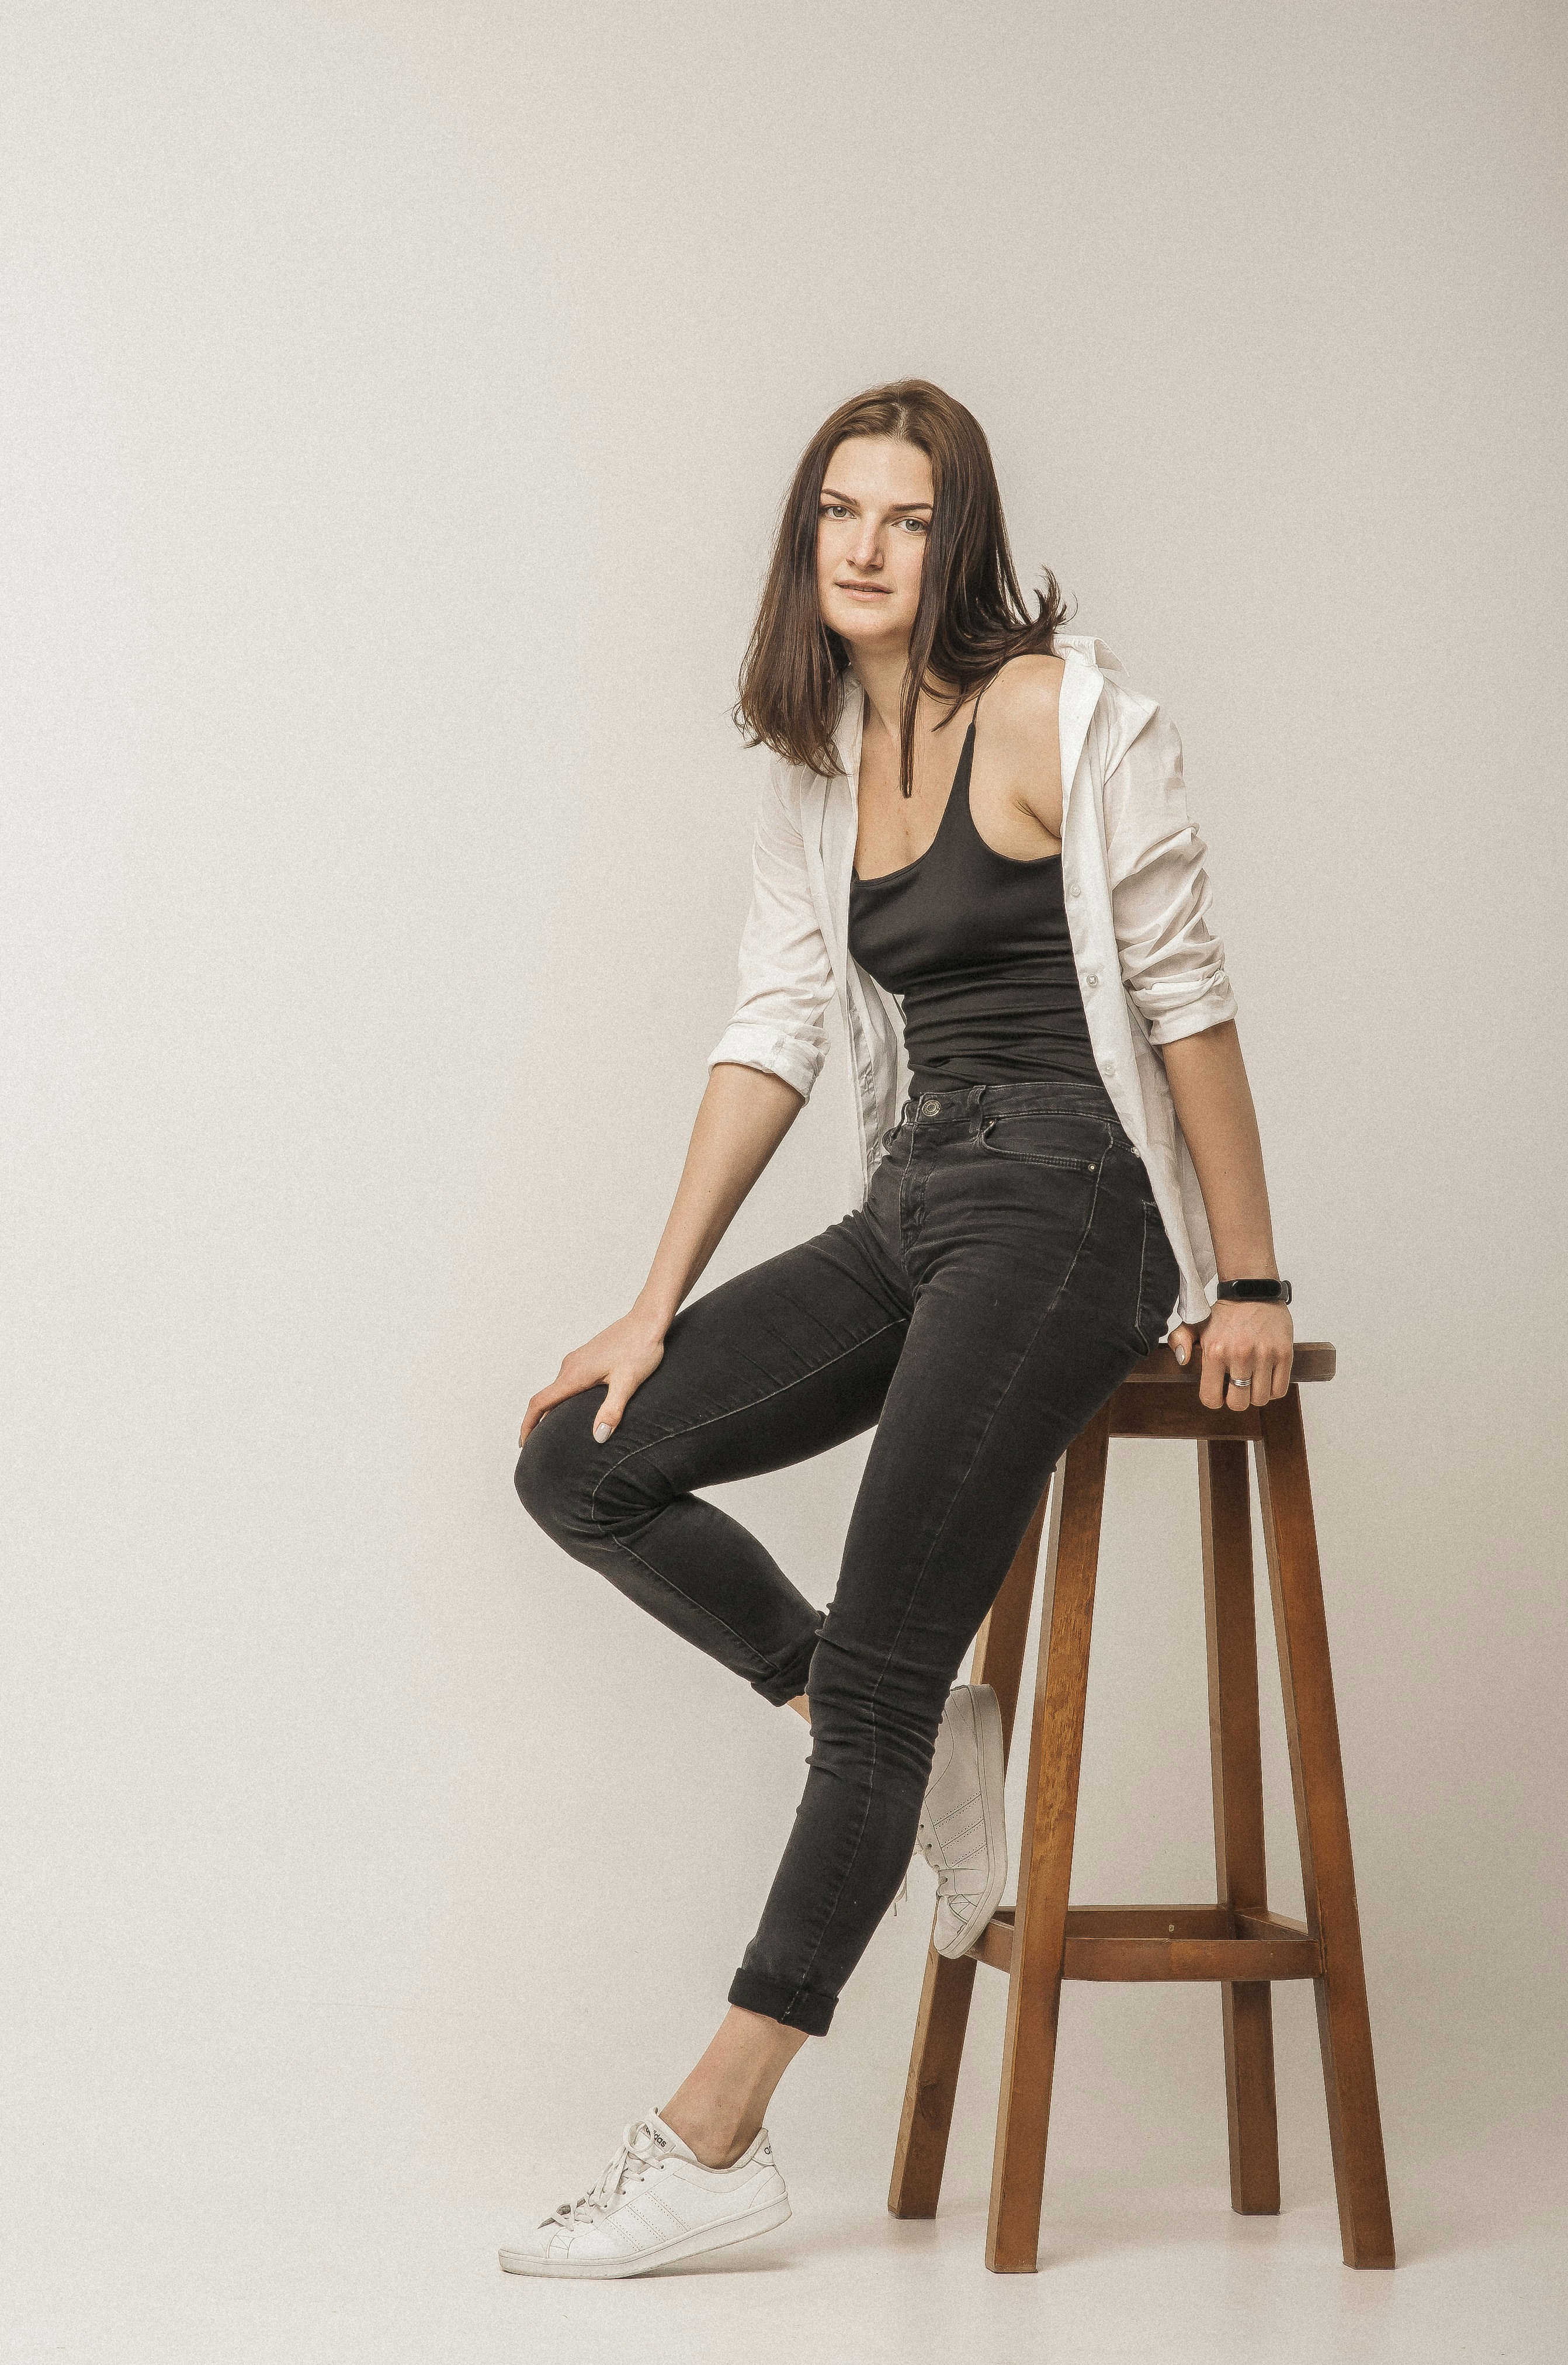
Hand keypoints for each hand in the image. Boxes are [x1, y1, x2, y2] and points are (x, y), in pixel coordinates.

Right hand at [519, 1307, 668, 1448]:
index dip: (528, 1425)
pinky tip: (577, 1408)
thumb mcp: (628, 1383)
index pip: (540, 1403)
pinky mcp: (586, 1357)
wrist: (647, 1320)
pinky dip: (564, 1398)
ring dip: (552, 1410)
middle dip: (539, 1422)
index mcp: (575, 1374)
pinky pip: (567, 1381)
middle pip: (546, 1398)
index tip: (524, 1443)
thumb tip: (598, 1437)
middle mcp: (570, 1366)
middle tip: (539, 1446)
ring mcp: (577, 1360)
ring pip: (557, 1389)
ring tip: (557, 1432)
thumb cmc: (640, 1348)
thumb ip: (612, 1410)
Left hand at [1166, 1300, 1293, 1411]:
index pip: (1211, 1398)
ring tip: (1252, 1380)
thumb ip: (1179, 1340)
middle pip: (1239, 1403)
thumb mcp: (1195, 1323)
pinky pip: (1279, 1390)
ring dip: (1255, 1394)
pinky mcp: (1284, 1354)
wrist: (1253, 1291)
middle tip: (1237, 1386)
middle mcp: (1240, 1355)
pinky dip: (1272, 1389)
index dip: (1214, 1399)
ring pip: (1260, 1399)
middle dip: (1236, 1399)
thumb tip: (1182, 1361)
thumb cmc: (1226, 1313)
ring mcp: (1264, 1355)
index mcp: (1216, 1351)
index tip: (1219, 1391)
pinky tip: (1265, 1377)